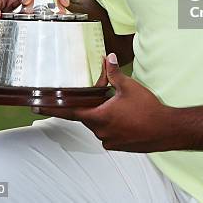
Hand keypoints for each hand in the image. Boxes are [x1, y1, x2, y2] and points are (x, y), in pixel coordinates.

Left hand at [35, 53, 176, 152]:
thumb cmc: (147, 109)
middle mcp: (100, 131)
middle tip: (100, 95)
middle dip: (90, 105)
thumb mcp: (129, 86)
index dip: (52, 107)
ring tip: (118, 104)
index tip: (36, 106)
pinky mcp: (119, 146)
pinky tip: (125, 115)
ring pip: (98, 124)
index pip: (69, 111)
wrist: (166, 130)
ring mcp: (109, 141)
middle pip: (86, 116)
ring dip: (103, 114)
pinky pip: (109, 132)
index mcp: (99, 116)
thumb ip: (114, 73)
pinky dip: (112, 123)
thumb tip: (107, 58)